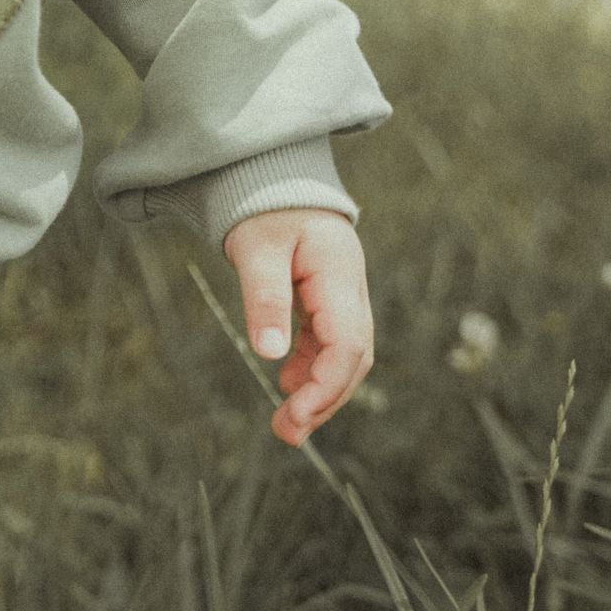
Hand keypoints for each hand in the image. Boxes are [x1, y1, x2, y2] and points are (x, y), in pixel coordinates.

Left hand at [222, 207, 371, 445]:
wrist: (276, 179)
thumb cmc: (265, 208)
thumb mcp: (256, 249)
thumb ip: (264, 298)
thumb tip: (269, 355)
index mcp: (340, 274)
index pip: (348, 343)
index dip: (327, 385)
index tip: (295, 413)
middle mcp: (352, 290)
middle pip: (353, 358)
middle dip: (325, 400)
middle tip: (286, 432)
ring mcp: (345, 297)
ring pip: (344, 356)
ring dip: (321, 392)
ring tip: (286, 424)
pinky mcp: (330, 301)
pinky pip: (330, 344)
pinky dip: (312, 369)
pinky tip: (288, 385)